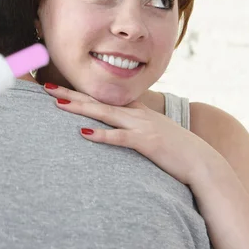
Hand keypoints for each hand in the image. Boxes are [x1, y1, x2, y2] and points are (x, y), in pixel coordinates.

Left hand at [43, 84, 226, 185]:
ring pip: (104, 113)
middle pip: (97, 101)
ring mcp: (141, 126)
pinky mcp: (147, 142)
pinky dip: (102, 135)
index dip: (80, 92)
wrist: (201, 162)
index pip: (102, 98)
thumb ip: (134, 127)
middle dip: (71, 94)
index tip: (58, 87)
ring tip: (58, 104)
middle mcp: (136, 114)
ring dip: (80, 108)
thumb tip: (116, 127)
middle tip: (47, 88)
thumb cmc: (175, 150)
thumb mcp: (152, 133)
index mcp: (136, 111)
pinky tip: (83, 134)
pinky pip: (120, 138)